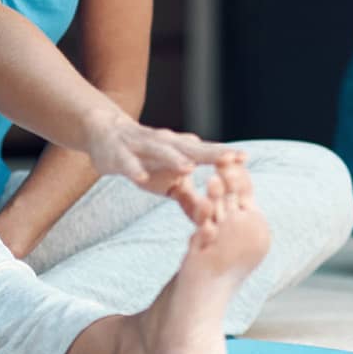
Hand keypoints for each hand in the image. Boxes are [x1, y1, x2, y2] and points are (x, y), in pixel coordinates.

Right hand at [82, 110, 238, 217]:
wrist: (107, 135)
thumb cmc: (145, 159)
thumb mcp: (167, 179)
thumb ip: (188, 196)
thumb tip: (208, 219)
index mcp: (179, 149)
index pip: (205, 152)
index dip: (224, 155)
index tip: (245, 158)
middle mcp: (164, 143)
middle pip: (190, 149)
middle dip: (210, 154)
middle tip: (230, 158)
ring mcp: (142, 146)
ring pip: (160, 152)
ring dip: (174, 159)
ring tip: (190, 168)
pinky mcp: (120, 153)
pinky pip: (128, 162)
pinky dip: (134, 169)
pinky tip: (141, 177)